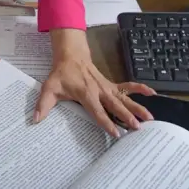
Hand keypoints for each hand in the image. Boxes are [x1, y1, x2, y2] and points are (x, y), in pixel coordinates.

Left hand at [35, 29, 155, 136]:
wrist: (71, 55)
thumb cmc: (61, 74)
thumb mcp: (49, 88)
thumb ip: (43, 105)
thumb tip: (35, 119)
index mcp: (86, 93)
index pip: (97, 111)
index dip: (106, 121)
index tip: (115, 133)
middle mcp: (99, 91)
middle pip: (115, 105)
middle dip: (126, 116)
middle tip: (137, 128)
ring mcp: (107, 87)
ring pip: (125, 97)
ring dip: (137, 107)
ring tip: (150, 117)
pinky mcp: (111, 84)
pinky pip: (127, 86)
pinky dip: (140, 88)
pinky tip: (152, 93)